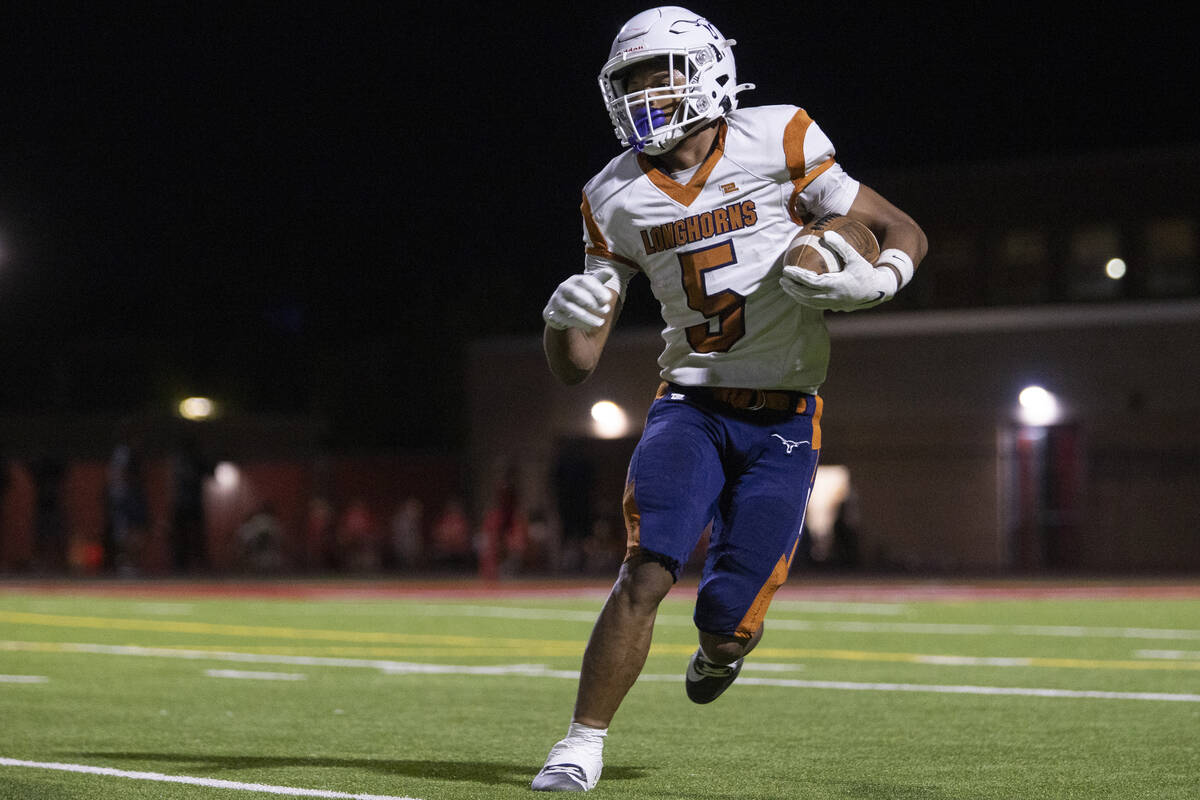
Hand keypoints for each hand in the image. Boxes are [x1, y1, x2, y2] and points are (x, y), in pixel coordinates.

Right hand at [543, 267, 616, 330]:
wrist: (559, 306)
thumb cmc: (581, 294)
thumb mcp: (589, 285)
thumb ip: (600, 278)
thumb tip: (611, 272)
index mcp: (574, 280)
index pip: (584, 280)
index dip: (596, 289)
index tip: (608, 299)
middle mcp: (563, 288)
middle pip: (575, 293)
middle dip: (591, 302)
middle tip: (607, 310)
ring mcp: (556, 300)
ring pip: (570, 308)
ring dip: (586, 317)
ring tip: (600, 323)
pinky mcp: (552, 312)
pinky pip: (564, 319)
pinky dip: (578, 323)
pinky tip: (589, 327)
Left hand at [779, 231, 895, 311]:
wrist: (878, 291)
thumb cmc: (867, 272)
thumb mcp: (856, 258)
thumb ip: (841, 246)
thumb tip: (826, 234)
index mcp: (836, 285)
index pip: (810, 282)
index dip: (797, 277)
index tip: (786, 270)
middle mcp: (832, 297)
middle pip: (805, 294)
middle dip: (792, 287)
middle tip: (782, 278)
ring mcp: (832, 304)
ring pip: (808, 302)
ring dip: (796, 295)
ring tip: (787, 286)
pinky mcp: (834, 307)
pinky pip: (815, 305)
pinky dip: (804, 299)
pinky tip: (799, 292)